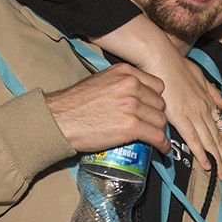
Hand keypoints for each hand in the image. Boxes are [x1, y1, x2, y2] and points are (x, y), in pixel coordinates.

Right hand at [45, 64, 167, 155]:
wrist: (59, 120)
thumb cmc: (75, 104)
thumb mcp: (101, 82)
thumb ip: (120, 85)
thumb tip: (137, 98)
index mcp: (125, 73)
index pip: (157, 86)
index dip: (155, 100)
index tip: (150, 110)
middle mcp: (131, 85)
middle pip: (160, 104)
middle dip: (156, 116)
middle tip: (149, 126)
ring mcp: (132, 105)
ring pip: (160, 120)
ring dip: (158, 131)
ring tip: (153, 138)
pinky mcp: (131, 126)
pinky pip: (157, 136)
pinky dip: (162, 144)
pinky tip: (161, 148)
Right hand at [144, 51, 221, 181]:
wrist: (160, 58)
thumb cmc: (176, 65)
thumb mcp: (199, 77)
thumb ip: (213, 93)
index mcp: (208, 102)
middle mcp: (204, 110)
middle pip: (219, 139)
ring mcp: (193, 114)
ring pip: (210, 142)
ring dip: (219, 161)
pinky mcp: (180, 117)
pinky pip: (193, 139)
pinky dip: (201, 154)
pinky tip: (207, 166)